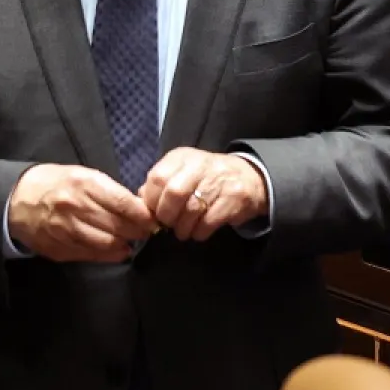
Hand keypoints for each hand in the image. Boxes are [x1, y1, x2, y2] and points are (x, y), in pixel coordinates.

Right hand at [7, 164, 157, 262]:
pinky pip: (91, 255)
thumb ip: (107, 190)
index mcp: (83, 183)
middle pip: (117, 225)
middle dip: (138, 231)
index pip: (122, 202)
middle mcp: (75, 207)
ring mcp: (66, 230)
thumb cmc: (54, 183)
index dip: (142, 214)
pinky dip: (109, 255)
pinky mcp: (59, 248)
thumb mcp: (81, 175)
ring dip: (125, 244)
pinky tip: (118, 251)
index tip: (154, 219)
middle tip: (147, 232)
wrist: (16, 199)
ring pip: (107, 243)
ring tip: (132, 241)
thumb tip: (137, 208)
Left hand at [140, 147, 266, 241]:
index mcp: (182, 157)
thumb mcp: (182, 172)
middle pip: (174, 193)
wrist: (249, 178)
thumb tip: (139, 200)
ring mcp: (219, 180)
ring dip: (183, 228)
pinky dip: (200, 232)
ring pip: (191, 210)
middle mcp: (200, 164)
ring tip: (183, 231)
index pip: (157, 177)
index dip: (151, 201)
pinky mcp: (234, 197)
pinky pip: (209, 221)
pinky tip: (199, 231)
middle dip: (166, 215)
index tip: (153, 214)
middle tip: (167, 225)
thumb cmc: (206, 178)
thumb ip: (160, 184)